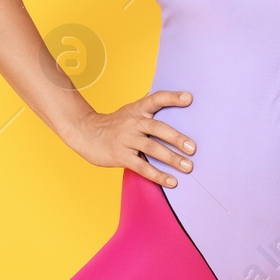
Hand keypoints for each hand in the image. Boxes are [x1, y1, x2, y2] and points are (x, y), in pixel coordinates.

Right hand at [71, 90, 196, 187]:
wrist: (86, 133)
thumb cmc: (115, 123)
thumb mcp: (131, 110)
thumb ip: (150, 108)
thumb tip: (178, 99)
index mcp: (138, 109)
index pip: (156, 99)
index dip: (172, 97)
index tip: (189, 98)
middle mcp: (133, 123)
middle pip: (158, 128)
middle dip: (177, 138)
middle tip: (193, 148)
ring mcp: (126, 140)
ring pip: (152, 148)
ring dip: (172, 159)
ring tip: (188, 167)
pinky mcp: (121, 156)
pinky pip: (142, 167)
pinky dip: (158, 175)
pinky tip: (172, 182)